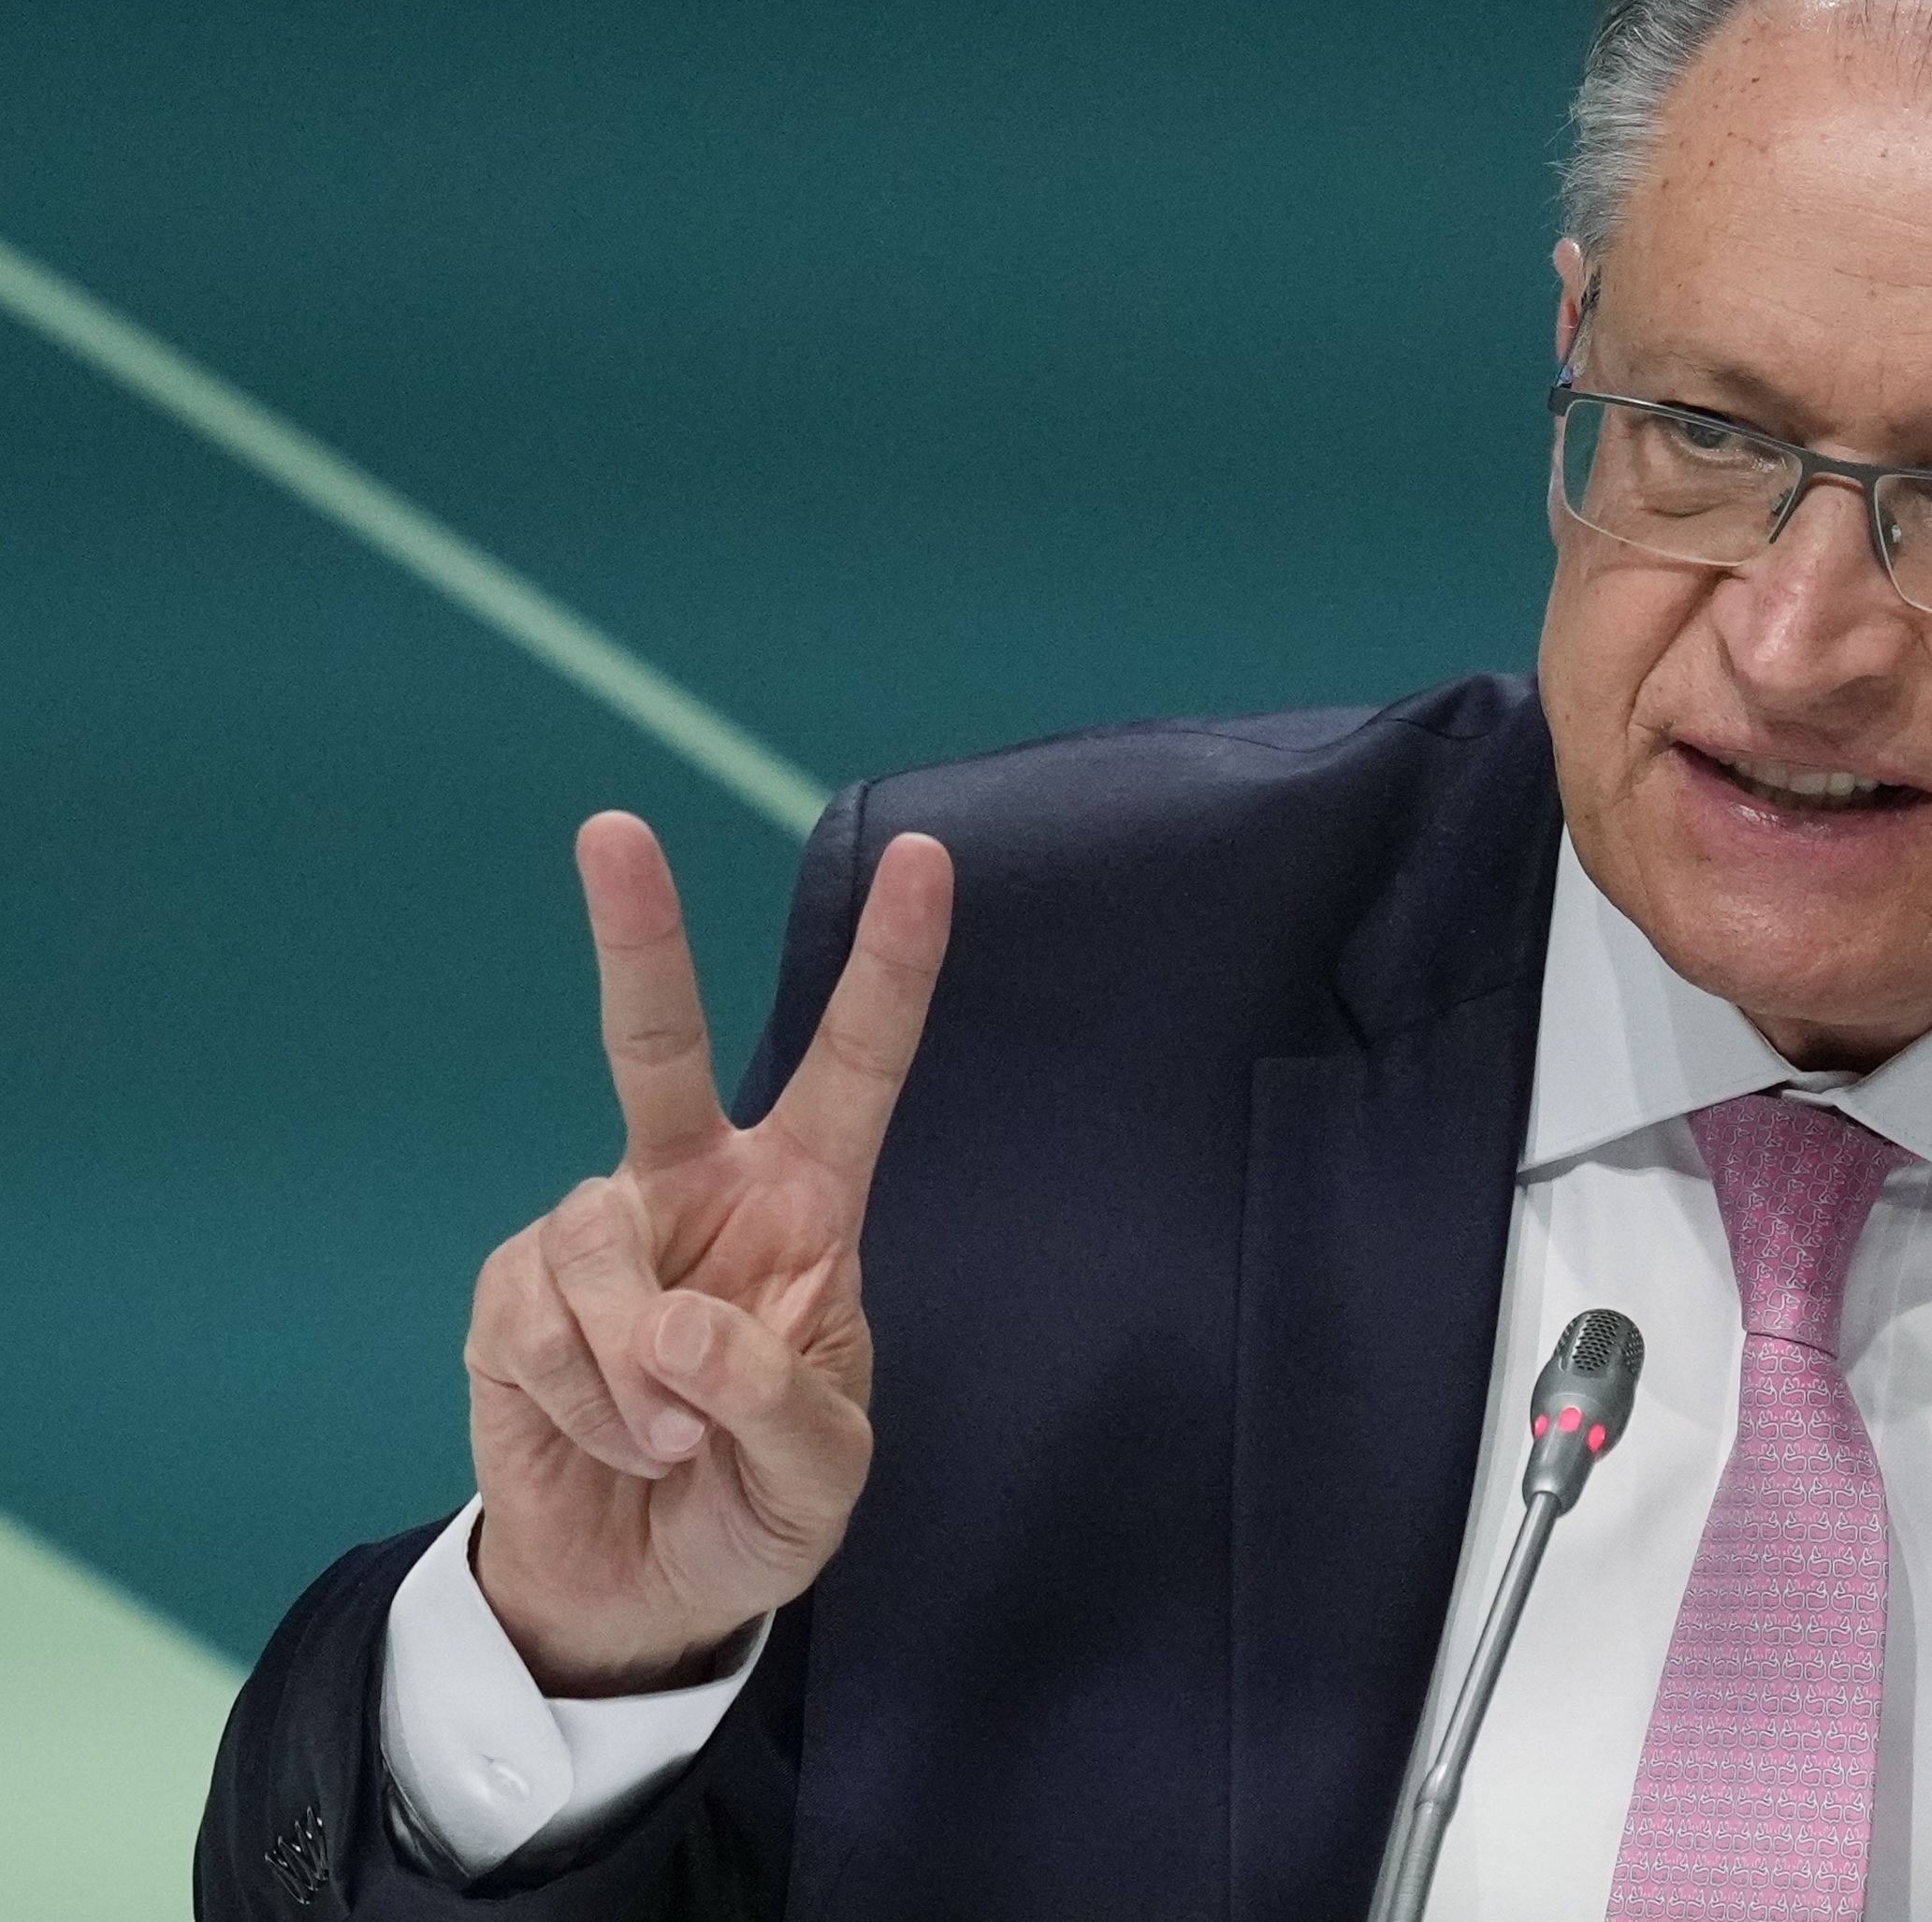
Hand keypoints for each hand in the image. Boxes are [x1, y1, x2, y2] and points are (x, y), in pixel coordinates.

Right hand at [465, 811, 951, 1695]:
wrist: (643, 1594)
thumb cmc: (758, 1508)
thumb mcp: (820, 1475)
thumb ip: (778, 1401)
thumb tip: (682, 1328)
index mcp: (806, 1205)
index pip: (857, 1067)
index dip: (890, 968)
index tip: (928, 861)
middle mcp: (697, 1191)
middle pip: (659, 1044)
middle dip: (636, 935)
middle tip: (613, 830)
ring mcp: (597, 1236)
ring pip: (595, 1245)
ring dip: (637, 1372)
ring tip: (670, 1442)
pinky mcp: (511, 1295)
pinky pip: (536, 1326)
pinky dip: (582, 1405)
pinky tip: (611, 1443)